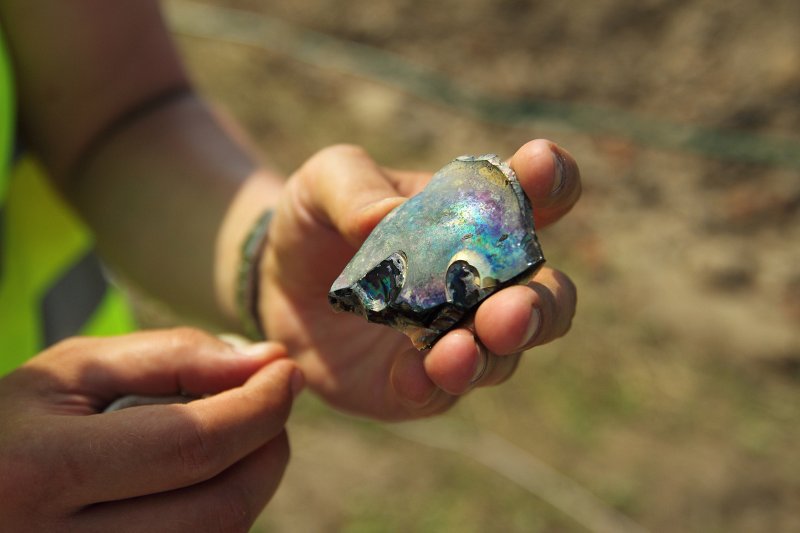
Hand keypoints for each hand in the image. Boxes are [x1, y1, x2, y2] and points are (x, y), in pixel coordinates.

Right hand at [0, 329, 301, 531]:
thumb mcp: (75, 370)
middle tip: (271, 406)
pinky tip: (200, 481)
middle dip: (267, 449)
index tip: (286, 372)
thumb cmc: (17, 424)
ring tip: (233, 438)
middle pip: (218, 510)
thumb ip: (173, 357)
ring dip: (249, 485)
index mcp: (40, 472)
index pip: (194, 444)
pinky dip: (219, 516)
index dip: (259, 406)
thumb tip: (269, 362)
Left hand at [262, 140, 579, 419]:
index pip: (539, 194)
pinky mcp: (424, 382)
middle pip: (548, 296)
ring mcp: (458, 334)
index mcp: (475, 216)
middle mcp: (483, 280)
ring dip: (488, 355)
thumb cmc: (316, 221)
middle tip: (511, 312)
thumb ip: (355, 188)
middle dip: (541, 306)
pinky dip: (433, 384)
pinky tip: (408, 377)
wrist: (277, 287)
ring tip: (455, 353)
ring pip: (505, 355)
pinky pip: (444, 391)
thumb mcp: (324, 184)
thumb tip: (387, 217)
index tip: (540, 167)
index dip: (552, 180)